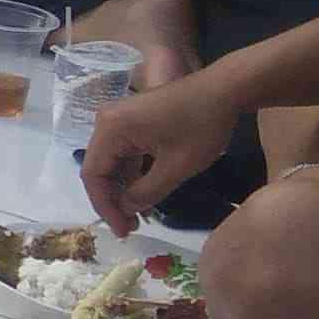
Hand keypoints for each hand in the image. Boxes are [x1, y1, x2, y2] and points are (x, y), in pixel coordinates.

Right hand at [84, 71, 244, 231]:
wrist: (225, 89)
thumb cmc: (201, 126)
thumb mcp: (177, 167)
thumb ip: (147, 192)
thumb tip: (128, 209)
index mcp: (110, 129)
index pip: (93, 175)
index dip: (105, 206)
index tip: (124, 230)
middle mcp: (106, 122)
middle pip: (99, 168)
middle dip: (113, 200)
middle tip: (131, 226)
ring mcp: (119, 119)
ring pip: (112, 162)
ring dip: (123, 188)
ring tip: (139, 214)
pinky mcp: (133, 120)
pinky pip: (124, 152)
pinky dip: (133, 173)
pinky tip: (145, 191)